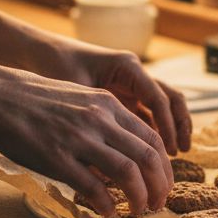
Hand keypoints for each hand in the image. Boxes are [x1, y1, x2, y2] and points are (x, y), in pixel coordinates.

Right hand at [0, 63, 173, 217]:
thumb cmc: (35, 99)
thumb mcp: (80, 98)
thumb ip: (104, 119)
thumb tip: (124, 149)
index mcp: (108, 104)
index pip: (152, 138)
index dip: (164, 166)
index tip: (163, 182)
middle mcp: (100, 120)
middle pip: (148, 158)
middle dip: (160, 186)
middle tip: (159, 203)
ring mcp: (79, 139)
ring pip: (128, 173)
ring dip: (139, 197)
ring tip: (139, 211)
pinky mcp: (57, 158)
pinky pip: (93, 187)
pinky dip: (106, 203)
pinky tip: (107, 211)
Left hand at [33, 42, 191, 156]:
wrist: (38, 53)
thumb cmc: (54, 67)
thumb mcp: (74, 92)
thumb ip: (94, 121)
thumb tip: (107, 164)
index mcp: (127, 67)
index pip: (159, 98)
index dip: (168, 125)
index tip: (170, 151)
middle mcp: (134, 74)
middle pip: (170, 98)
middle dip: (179, 125)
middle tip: (179, 153)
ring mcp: (130, 85)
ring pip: (162, 106)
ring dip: (171, 128)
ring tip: (173, 155)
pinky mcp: (122, 96)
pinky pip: (145, 114)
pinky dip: (152, 131)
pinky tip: (149, 154)